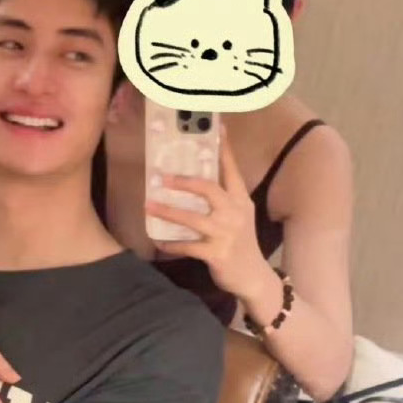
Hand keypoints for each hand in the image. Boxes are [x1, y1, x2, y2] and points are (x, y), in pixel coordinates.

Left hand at [145, 126, 268, 302]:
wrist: (253, 277)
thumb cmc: (241, 244)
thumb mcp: (239, 217)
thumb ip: (224, 199)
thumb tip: (197, 182)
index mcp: (241, 200)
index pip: (231, 169)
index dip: (223, 148)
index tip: (216, 125)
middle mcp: (235, 213)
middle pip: (209, 189)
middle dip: (184, 181)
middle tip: (162, 178)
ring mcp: (226, 234)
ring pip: (192, 218)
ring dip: (168, 212)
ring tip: (149, 206)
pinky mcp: (217, 254)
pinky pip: (187, 246)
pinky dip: (171, 244)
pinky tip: (158, 240)